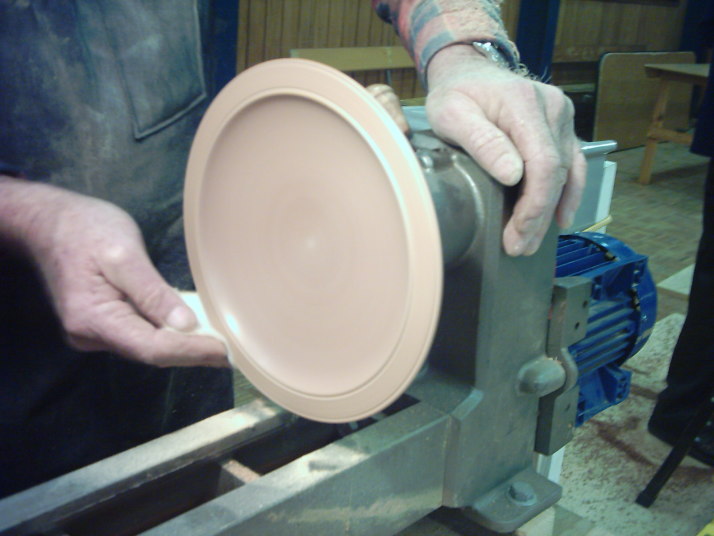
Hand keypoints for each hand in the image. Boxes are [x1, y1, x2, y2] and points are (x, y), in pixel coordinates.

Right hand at [2, 179, 227, 366]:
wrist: (49, 222)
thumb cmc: (86, 230)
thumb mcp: (123, 254)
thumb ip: (152, 292)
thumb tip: (186, 325)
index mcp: (94, 318)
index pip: (152, 348)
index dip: (192, 352)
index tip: (227, 352)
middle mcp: (91, 335)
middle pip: (151, 352)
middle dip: (193, 352)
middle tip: (234, 350)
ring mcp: (95, 333)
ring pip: (147, 347)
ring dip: (183, 345)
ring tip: (221, 342)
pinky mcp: (102, 324)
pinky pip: (140, 335)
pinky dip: (168, 334)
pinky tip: (194, 331)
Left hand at [425, 45, 586, 255]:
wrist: (468, 70)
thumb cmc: (456, 93)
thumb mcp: (452, 113)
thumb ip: (482, 141)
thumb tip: (512, 175)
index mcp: (525, 104)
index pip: (543, 164)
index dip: (534, 206)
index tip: (517, 233)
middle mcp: (553, 108)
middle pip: (556, 173)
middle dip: (538, 216)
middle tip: (518, 247)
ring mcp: (561, 116)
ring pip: (567, 172)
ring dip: (551, 211)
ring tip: (531, 241)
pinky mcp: (561, 126)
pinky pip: (572, 164)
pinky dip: (567, 193)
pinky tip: (559, 217)